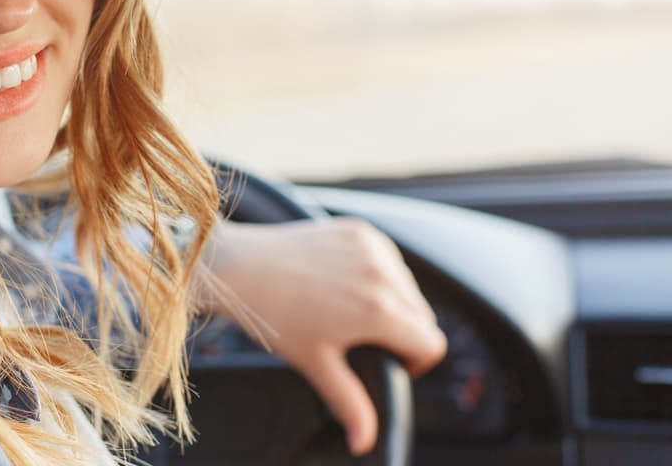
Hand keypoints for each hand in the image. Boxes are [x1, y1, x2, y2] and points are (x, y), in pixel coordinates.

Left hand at [198, 217, 446, 455]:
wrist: (240, 267)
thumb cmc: (274, 315)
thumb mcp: (316, 363)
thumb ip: (349, 403)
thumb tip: (364, 442)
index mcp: (379, 310)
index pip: (431, 343)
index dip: (414, 363)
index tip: (388, 363)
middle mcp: (382, 273)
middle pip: (423, 316)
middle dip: (403, 333)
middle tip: (364, 340)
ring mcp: (371, 246)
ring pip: (408, 286)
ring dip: (393, 302)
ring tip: (352, 312)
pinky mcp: (359, 229)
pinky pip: (387, 258)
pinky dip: (377, 273)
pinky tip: (345, 284)